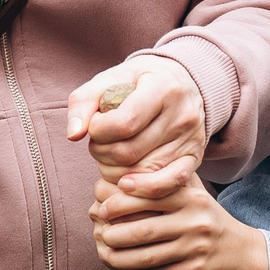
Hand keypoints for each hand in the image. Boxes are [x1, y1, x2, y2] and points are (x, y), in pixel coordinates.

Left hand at [67, 61, 206, 199]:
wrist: (181, 84)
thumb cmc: (138, 82)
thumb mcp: (109, 79)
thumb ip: (83, 103)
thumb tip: (74, 134)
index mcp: (163, 88)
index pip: (123, 123)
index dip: (98, 131)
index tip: (95, 125)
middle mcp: (182, 114)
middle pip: (129, 152)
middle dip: (102, 154)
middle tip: (99, 144)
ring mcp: (191, 139)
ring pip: (144, 171)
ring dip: (115, 172)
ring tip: (110, 157)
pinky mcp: (195, 157)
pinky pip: (170, 183)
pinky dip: (144, 190)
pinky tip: (126, 185)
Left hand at [90, 172, 266, 269]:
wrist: (237, 249)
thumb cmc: (203, 216)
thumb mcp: (192, 191)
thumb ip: (163, 179)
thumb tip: (118, 176)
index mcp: (191, 197)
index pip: (150, 196)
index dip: (120, 201)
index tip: (102, 206)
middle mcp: (196, 221)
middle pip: (143, 229)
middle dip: (114, 233)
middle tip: (100, 233)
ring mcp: (196, 248)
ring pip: (147, 257)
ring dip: (119, 257)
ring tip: (105, 252)